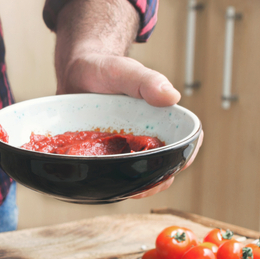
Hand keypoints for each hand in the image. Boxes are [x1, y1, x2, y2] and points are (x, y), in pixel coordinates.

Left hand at [54, 0, 198, 196]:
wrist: (75, 70)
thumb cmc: (106, 68)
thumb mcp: (127, 71)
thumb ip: (147, 82)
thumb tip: (171, 98)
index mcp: (161, 121)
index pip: (183, 144)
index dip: (184, 158)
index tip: (174, 169)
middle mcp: (144, 138)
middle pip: (160, 167)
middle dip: (155, 182)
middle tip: (140, 188)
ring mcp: (122, 148)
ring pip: (133, 174)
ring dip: (130, 184)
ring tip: (119, 190)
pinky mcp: (101, 154)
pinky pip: (106, 171)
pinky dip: (104, 180)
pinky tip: (95, 185)